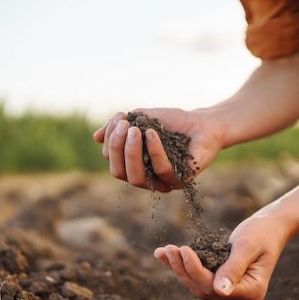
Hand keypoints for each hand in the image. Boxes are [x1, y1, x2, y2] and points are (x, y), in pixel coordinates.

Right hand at [93, 108, 223, 191]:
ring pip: (135, 179)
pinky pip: (162, 170)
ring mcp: (162, 182)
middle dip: (117, 148)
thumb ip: (120, 127)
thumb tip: (96, 137)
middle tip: (125, 125)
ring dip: (131, 153)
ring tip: (135, 130)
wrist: (202, 122)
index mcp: (133, 165)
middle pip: (119, 172)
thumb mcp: (142, 119)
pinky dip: (154, 152)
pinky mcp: (180, 181)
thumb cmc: (172, 122)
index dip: (110, 139)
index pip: (112, 159)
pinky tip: (151, 134)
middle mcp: (145, 178)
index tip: (120, 117)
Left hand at [154, 206, 287, 299]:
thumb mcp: (247, 247)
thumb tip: (220, 291)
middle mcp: (240, 296)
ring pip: (198, 284)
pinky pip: (199, 276)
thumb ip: (233, 268)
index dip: (196, 270)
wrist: (271, 225)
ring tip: (164, 251)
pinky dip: (182, 265)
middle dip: (184, 269)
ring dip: (179, 267)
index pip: (216, 287)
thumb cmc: (262, 232)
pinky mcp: (221, 282)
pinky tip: (165, 254)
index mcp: (251, 292)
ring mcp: (230, 291)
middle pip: (204, 288)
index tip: (184, 250)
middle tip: (169, 249)